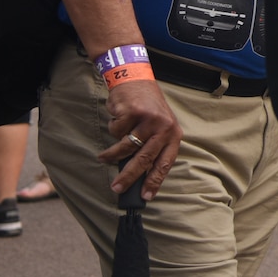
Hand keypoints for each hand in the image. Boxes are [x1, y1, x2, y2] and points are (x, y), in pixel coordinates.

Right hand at [98, 78, 183, 199]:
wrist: (136, 80)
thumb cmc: (147, 108)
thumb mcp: (158, 126)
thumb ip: (153, 147)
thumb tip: (139, 176)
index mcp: (173, 134)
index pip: (165, 163)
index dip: (155, 181)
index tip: (146, 196)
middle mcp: (164, 128)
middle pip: (144, 159)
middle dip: (129, 176)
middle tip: (117, 188)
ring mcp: (149, 120)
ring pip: (126, 147)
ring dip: (112, 154)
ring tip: (104, 157)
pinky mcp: (133, 113)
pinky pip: (116, 131)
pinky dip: (113, 128)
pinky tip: (117, 118)